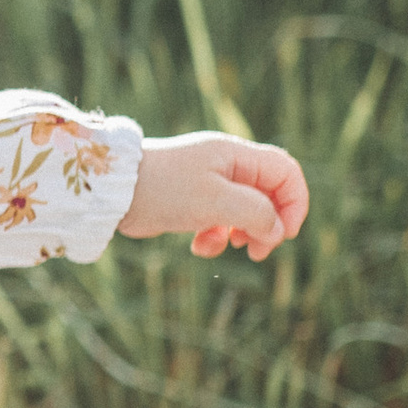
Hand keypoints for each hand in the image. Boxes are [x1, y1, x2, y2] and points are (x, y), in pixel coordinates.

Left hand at [121, 131, 308, 259]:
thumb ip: (255, 213)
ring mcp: (209, 183)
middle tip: (257, 251)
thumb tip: (277, 230)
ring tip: (229, 247)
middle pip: (268, 196)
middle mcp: (226, 166)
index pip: (286, 173)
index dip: (295, 203)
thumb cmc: (164, 189)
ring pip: (244, 212)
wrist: (113, 192)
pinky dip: (215, 238)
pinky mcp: (191, 202)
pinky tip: (199, 246)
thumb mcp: (216, 202)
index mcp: (237, 155)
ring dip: (242, 234)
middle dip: (268, 225)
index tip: (285, 233)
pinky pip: (218, 222)